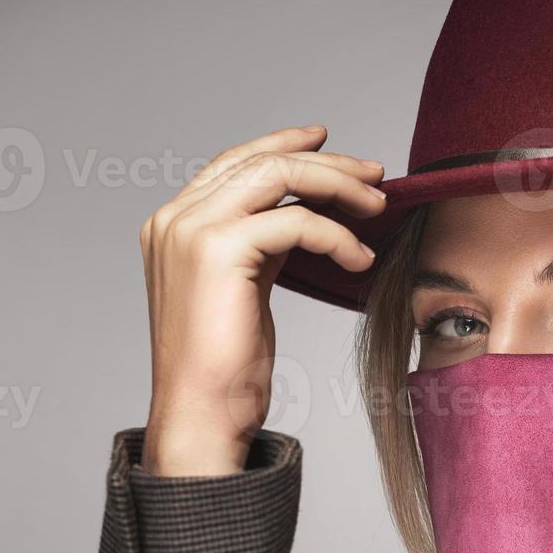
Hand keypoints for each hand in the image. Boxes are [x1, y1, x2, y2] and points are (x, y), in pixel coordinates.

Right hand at [139, 125, 384, 475]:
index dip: (283, 143)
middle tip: (374, 175)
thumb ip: (262, 244)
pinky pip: (295, 221)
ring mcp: (190, 230)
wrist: (203, 412)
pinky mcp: (217, 249)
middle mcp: (174, 218)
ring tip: (377, 206)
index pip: (235, 163)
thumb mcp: (247, 287)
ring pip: (278, 176)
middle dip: (325, 163)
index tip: (328, 140)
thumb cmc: (227, 366)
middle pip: (261, 162)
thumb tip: (304, 214)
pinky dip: (337, 235)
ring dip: (337, 186)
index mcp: (174, 224)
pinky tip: (360, 259)